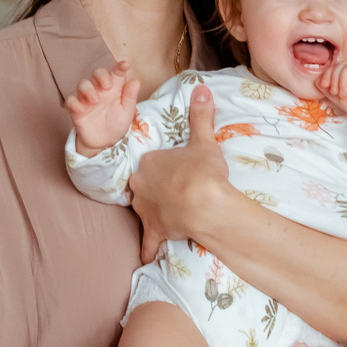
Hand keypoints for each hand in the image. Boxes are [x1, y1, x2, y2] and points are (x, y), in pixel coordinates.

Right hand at [66, 60, 139, 156]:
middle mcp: (100, 91)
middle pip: (96, 73)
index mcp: (114, 89)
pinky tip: (81, 109)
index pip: (116, 74)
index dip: (120, 67)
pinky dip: (74, 103)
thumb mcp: (127, 112)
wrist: (104, 142)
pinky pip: (70, 101)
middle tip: (107, 86)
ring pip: (82, 84)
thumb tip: (135, 81)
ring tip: (95, 101)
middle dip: (100, 75)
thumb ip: (130, 96)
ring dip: (88, 89)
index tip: (125, 65)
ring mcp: (86, 99)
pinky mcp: (76, 109)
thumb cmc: (116, 124)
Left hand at [128, 84, 232, 262]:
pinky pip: (149, 243)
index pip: (152, 161)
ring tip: (168, 214)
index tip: (179, 168)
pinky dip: (149, 250)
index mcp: (150, 162)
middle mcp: (141, 185)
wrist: (205, 205)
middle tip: (175, 189)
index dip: (165, 165)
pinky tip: (148, 258)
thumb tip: (201, 88)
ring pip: (143, 208)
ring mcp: (146, 209)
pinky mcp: (155, 230)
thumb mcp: (205, 141)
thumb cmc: (203, 172)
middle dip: (156, 186)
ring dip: (153, 211)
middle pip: (143, 183)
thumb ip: (201, 116)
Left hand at [316, 59, 346, 122]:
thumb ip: (327, 90)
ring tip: (344, 94)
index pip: (334, 67)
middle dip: (334, 79)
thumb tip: (316, 81)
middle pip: (341, 65)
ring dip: (343, 81)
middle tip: (336, 93)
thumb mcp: (338, 98)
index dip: (327, 74)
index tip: (324, 86)